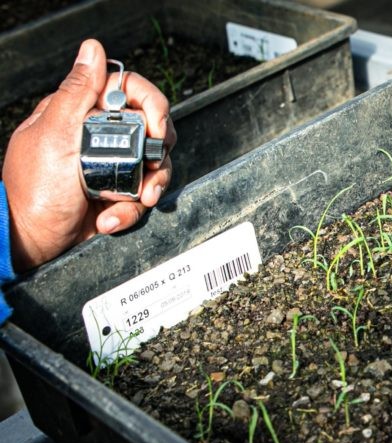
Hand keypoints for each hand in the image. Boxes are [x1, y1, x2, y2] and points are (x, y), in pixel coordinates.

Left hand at [4, 39, 176, 271]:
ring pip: (154, 165)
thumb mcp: (54, 135)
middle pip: (151, 130)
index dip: (150, 104)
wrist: (34, 242)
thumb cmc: (34, 191)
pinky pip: (142, 196)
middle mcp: (98, 138)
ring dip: (150, 185)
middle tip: (151, 167)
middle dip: (157, 152)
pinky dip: (132, 210)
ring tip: (136, 199)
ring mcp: (109, 167)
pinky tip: (111, 216)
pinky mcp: (117, 194)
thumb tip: (91, 51)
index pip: (126, 91)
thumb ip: (76, 92)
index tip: (155, 126)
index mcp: (80, 114)